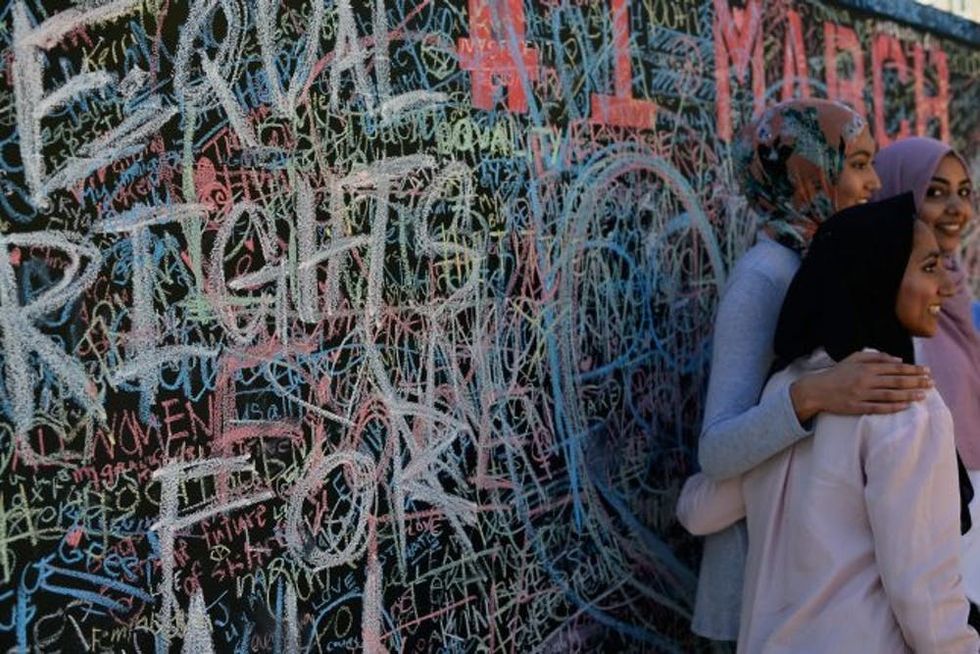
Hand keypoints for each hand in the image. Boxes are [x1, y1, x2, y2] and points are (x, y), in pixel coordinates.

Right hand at [790, 351, 931, 422]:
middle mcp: (865, 380)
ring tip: (923, 395)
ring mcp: (861, 395)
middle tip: (931, 383)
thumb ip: (876, 356)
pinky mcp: (856, 407)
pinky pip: (878, 408)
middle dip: (916, 382)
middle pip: (896, 381)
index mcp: (866, 367)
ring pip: (890, 395)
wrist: (816, 390)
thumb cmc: (836, 373)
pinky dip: (893, 407)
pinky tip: (905, 406)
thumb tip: (898, 360)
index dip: (913, 369)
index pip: (895, 368)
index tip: (926, 371)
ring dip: (908, 395)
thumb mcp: (853, 358)